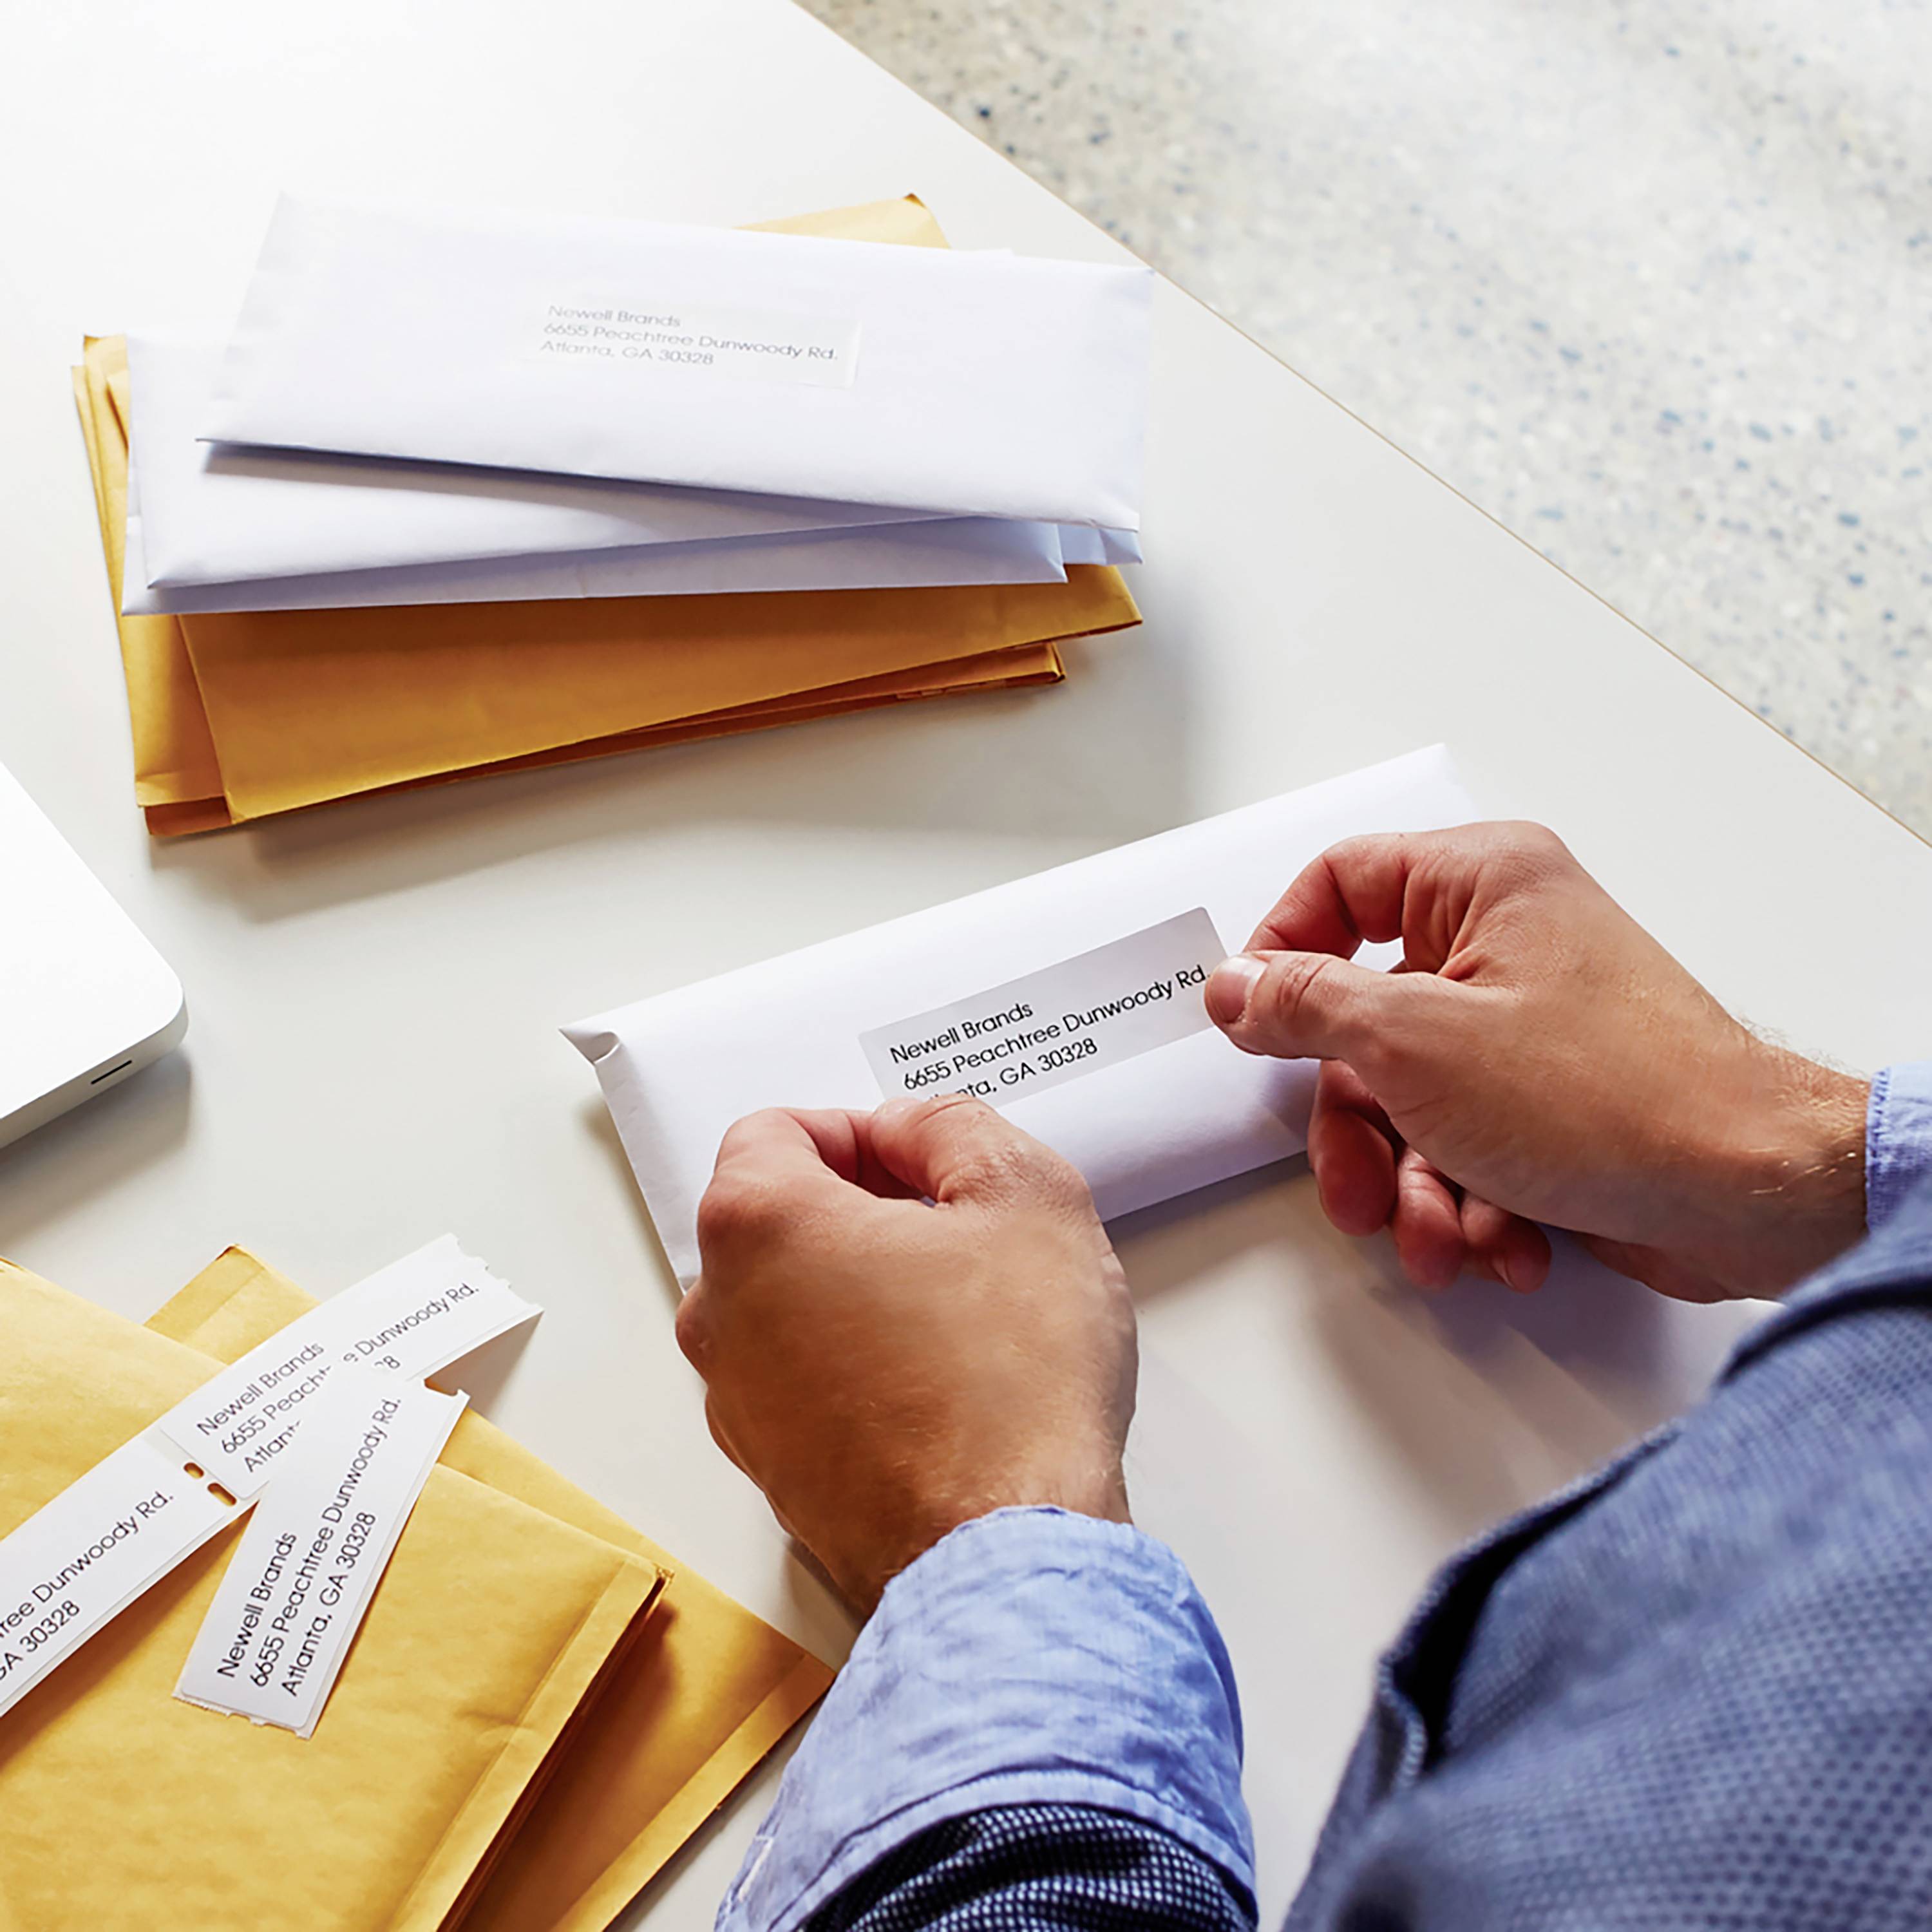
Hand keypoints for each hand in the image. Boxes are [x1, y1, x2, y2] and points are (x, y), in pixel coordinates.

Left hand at [676, 1094, 1134, 1613]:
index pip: (779, 1130)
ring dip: (861, 1290)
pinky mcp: (771, 1473)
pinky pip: (805, 1383)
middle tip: (956, 1235)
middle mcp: (720, 1315)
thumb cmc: (1013, 1385)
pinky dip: (858, 1367)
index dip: (865, 1133)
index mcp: (758, 1228)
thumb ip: (954, 1125)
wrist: (1007, 1558)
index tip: (926, 1169)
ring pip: (790, 1304)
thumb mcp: (1026, 1195)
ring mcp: (736, 1404)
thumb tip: (910, 1130)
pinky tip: (942, 1388)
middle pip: (778, 1218)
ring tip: (959, 1317)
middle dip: (861, 1210)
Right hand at [1204, 823, 1866, 1301]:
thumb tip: (1237, 986)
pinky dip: (1470, 1203)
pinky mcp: (1554, 1102)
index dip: (1281, 951)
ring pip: (1412, 1101)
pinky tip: (1502, 1242)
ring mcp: (1532, 1026)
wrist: (1751, 1194)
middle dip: (1357, 1130)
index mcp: (1482, 884)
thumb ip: (1306, 1006)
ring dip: (1413, 1187)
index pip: (1340, 882)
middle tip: (1356, 1188)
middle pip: (1363, 1023)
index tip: (1252, 1025)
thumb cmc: (1614, 1096)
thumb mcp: (1414, 1042)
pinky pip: (1468, 1144)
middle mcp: (1509, 942)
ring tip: (1441, 1239)